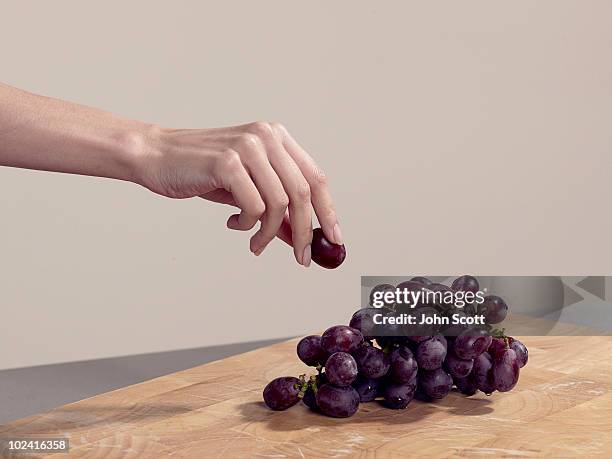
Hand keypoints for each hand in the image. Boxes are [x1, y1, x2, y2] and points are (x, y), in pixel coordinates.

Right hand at [136, 122, 341, 265]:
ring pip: (279, 203)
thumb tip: (301, 237)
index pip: (315, 177)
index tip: (334, 239)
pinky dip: (247, 224)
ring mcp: (248, 146)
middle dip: (305, 232)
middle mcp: (266, 136)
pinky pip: (253, 206)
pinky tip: (233, 222)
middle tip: (301, 257)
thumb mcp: (246, 189)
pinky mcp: (228, 162)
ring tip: (255, 243)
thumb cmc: (201, 172)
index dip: (328, 211)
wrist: (156, 156)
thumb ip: (275, 209)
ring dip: (269, 233)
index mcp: (276, 137)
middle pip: (303, 192)